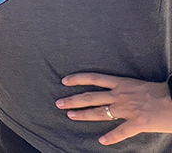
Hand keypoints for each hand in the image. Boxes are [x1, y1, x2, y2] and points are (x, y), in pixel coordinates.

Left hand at [57, 73, 171, 144]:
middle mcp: (121, 95)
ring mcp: (128, 109)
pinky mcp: (138, 123)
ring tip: (70, 116)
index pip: (94, 78)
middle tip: (58, 103)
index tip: (64, 81)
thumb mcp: (138, 85)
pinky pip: (121, 132)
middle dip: (73, 100)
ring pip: (100, 112)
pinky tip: (102, 141)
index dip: (77, 79)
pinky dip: (111, 137)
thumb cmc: (161, 91)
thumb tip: (113, 92)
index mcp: (122, 83)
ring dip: (83, 115)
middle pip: (90, 96)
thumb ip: (124, 88)